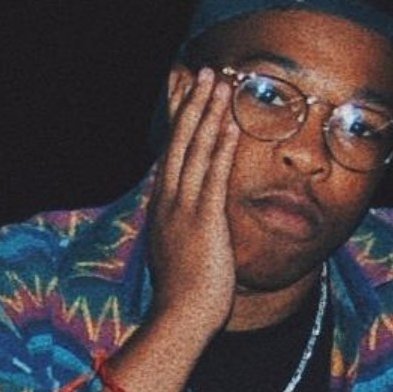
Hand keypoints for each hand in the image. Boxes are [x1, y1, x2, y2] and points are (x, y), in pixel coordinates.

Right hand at [136, 66, 244, 355]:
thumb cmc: (183, 295)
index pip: (171, 153)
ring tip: (218, 81)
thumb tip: (188, 225)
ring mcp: (184, 208)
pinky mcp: (204, 219)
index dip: (177, 120)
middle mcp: (168, 200)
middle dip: (192, 104)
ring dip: (207, 113)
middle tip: (202, 72)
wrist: (179, 319)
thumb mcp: (179, 254)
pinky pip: (213, 173)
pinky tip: (229, 121)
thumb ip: (182, 231)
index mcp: (163, 207)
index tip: (182, 92)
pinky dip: (221, 144)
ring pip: (195, 150)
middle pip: (179, 142)